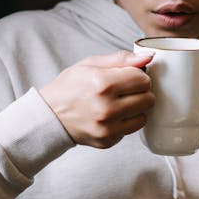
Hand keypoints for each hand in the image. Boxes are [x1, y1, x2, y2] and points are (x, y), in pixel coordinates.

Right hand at [40, 50, 154, 147]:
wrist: (50, 116)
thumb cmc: (69, 88)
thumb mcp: (89, 64)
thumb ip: (120, 59)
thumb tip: (148, 57)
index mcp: (102, 84)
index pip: (143, 79)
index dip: (138, 75)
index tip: (128, 76)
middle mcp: (106, 108)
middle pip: (148, 98)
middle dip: (140, 92)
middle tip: (125, 90)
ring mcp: (108, 128)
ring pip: (144, 116)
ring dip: (136, 109)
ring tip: (119, 103)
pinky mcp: (108, 141)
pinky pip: (131, 129)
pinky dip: (126, 122)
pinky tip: (112, 116)